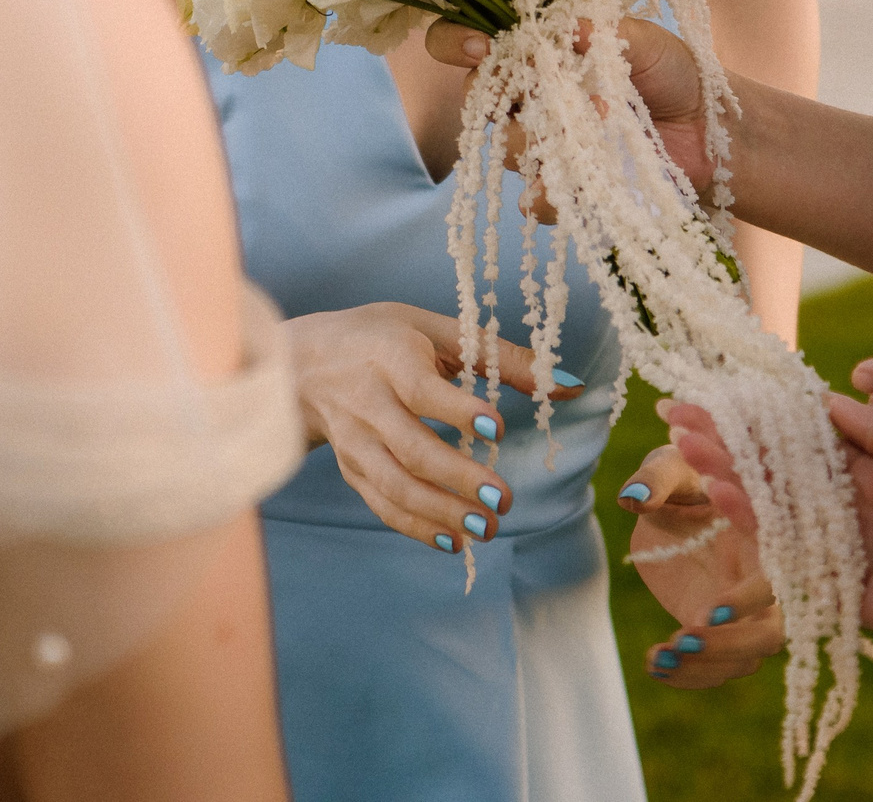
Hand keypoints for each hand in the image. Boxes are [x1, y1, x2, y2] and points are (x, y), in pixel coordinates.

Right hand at [286, 302, 581, 552]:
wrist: (302, 364)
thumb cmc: (381, 337)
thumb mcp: (435, 329)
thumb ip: (503, 356)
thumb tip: (570, 384)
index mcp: (388, 357)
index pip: (420, 388)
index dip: (457, 410)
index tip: (497, 428)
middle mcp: (365, 403)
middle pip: (409, 448)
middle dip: (457, 478)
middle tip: (504, 501)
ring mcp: (354, 442)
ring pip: (394, 485)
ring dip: (440, 512)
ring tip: (487, 530)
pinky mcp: (351, 470)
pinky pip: (382, 505)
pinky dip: (416, 527)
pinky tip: (454, 543)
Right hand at [425, 19, 718, 206]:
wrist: (712, 130)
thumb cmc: (674, 73)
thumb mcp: (644, 40)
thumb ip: (601, 30)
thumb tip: (565, 25)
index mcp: (538, 55)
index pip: (472, 47)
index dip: (456, 43)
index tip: (479, 46)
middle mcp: (530, 101)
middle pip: (476, 101)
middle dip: (496, 94)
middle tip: (537, 87)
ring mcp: (545, 148)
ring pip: (507, 149)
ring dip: (544, 135)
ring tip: (602, 118)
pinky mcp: (566, 191)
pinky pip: (536, 200)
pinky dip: (555, 190)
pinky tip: (588, 175)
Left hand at [613, 443, 783, 686]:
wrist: (675, 506)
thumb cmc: (684, 478)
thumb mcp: (670, 468)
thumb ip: (656, 478)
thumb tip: (633, 497)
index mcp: (766, 540)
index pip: (774, 580)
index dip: (747, 600)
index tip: (705, 612)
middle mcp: (765, 582)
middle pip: (771, 633)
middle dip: (731, 645)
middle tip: (683, 638)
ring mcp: (746, 614)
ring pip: (746, 661)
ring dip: (705, 667)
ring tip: (659, 656)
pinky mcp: (722, 634)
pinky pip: (718, 669)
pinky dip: (689, 675)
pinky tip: (653, 662)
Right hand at [665, 394, 872, 671]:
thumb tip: (828, 397)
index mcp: (871, 467)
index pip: (802, 434)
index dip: (760, 413)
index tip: (716, 392)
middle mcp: (845, 500)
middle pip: (774, 466)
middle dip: (727, 441)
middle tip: (677, 417)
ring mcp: (835, 541)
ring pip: (771, 503)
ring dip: (729, 475)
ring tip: (689, 448)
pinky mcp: (832, 582)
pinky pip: (784, 549)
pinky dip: (753, 522)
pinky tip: (724, 495)